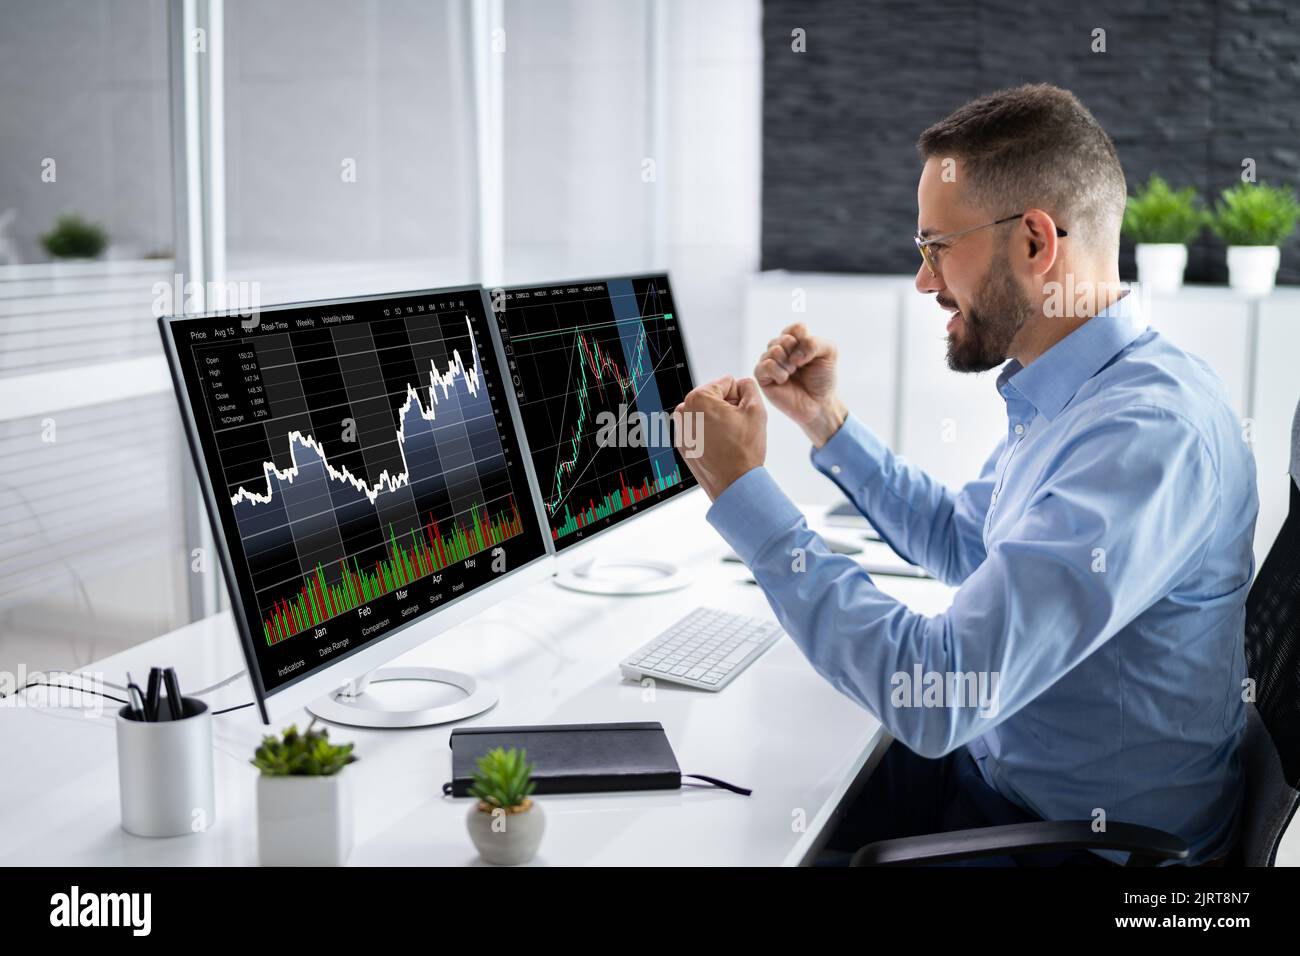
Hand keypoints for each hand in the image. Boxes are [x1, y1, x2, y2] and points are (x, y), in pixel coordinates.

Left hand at [673, 375, 766, 500]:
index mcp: (698, 398)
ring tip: (729, 439)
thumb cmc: (744, 450)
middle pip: (714, 398)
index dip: (740, 398)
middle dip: (728, 408)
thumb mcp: (756, 409)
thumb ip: (749, 386)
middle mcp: (684, 411)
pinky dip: (711, 435)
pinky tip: (721, 448)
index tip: (741, 417)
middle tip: (737, 429)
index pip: (727, 383)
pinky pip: (700, 430)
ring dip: (719, 421)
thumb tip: (741, 384)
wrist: (734, 485)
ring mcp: (680, 430)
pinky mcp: (682, 445)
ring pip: (707, 414)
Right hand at [754, 323, 847, 446]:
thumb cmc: (822, 378)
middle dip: (797, 353)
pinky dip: (779, 372)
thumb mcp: (829, 353)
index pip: (796, 329)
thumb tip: (793, 354)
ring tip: (793, 374)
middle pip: (784, 339)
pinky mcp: (762, 377)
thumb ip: (814, 343)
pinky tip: (784, 380)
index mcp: (795, 340)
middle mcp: (780, 349)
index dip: (805, 341)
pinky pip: (766, 365)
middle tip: (801, 367)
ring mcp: (769, 362)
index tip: (812, 355)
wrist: (818, 403)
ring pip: (774, 350)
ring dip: (788, 364)